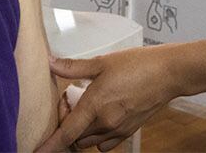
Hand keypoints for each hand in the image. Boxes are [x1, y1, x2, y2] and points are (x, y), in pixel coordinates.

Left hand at [36, 48, 180, 151]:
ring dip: (80, 131)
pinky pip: (104, 144)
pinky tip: (99, 117)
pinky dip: (96, 136)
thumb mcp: (102, 62)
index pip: (66, 133)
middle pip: (75, 138)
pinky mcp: (128, 132)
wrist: (168, 73)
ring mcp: (118, 130)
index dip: (50, 145)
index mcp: (96, 105)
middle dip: (66, 124)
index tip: (37, 151)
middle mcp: (106, 123)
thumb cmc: (138, 64)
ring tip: (84, 107)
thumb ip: (73, 67)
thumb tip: (50, 63)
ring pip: (89, 142)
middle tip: (68, 100)